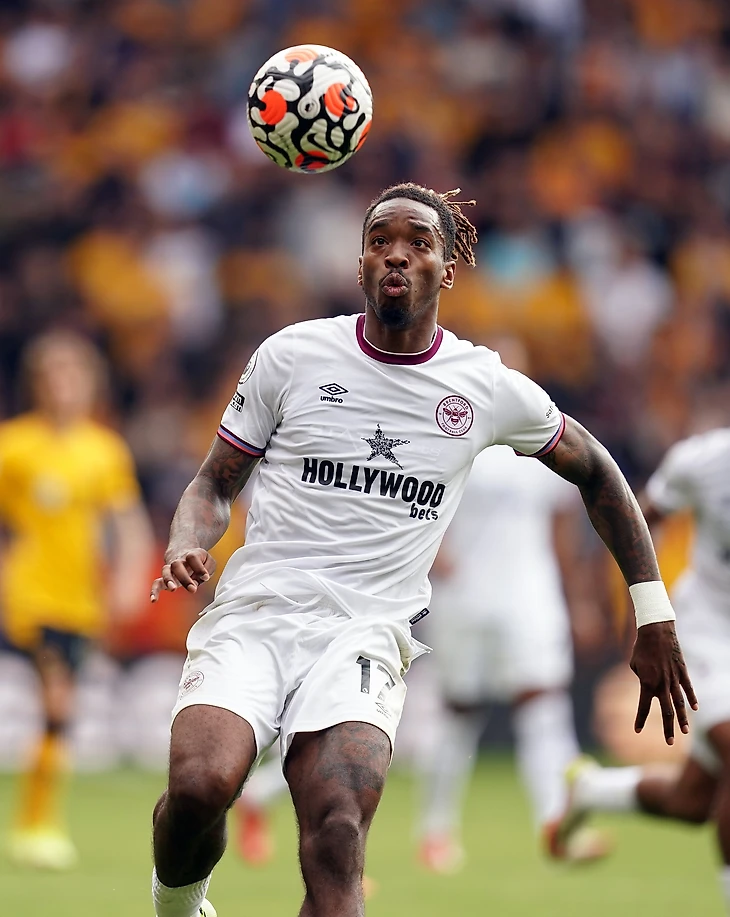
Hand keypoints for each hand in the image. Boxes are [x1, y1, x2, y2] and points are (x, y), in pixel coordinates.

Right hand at [150, 548, 215, 601]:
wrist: (182, 552)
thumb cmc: (199, 560)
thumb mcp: (209, 561)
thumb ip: (208, 568)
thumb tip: (203, 578)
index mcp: (191, 555)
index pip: (193, 557)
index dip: (199, 567)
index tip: (205, 577)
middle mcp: (179, 561)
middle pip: (177, 565)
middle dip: (184, 578)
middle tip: (193, 589)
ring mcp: (170, 569)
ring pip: (165, 571)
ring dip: (168, 580)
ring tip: (172, 589)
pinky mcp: (165, 579)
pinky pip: (157, 583)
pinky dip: (154, 591)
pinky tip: (153, 600)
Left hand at [630, 621, 697, 744]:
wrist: (655, 632)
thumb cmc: (641, 648)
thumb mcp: (634, 665)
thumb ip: (641, 679)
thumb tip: (648, 685)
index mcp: (646, 683)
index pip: (643, 706)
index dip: (640, 719)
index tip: (637, 730)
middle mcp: (661, 684)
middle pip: (666, 711)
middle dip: (668, 728)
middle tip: (669, 742)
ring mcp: (674, 678)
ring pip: (680, 703)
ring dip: (683, 718)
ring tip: (685, 732)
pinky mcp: (682, 671)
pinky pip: (688, 688)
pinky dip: (692, 698)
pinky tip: (695, 708)